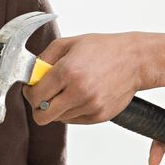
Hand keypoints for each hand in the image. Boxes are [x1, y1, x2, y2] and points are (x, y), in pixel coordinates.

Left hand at [27, 34, 141, 126]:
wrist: (136, 60)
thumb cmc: (104, 49)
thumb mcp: (70, 43)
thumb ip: (44, 59)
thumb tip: (30, 76)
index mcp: (68, 71)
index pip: (35, 96)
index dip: (29, 93)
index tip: (32, 88)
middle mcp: (78, 92)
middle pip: (42, 116)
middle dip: (38, 107)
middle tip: (44, 96)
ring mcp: (90, 106)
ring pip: (58, 119)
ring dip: (58, 108)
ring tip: (69, 91)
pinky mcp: (100, 116)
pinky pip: (74, 120)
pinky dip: (72, 111)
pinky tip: (81, 96)